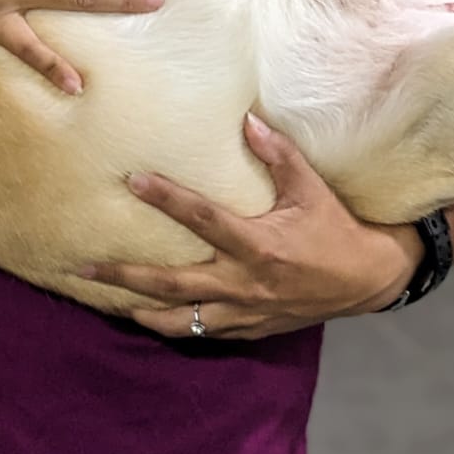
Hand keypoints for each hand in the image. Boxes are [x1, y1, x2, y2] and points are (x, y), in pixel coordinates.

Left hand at [79, 113, 423, 337]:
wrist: (367, 280)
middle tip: (86, 265)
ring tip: (105, 299)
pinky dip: (174, 326)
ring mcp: (245, 311)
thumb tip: (247, 121)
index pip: (203, 219)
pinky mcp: (250, 328)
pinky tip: (150, 317)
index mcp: (259, 245)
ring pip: (181, 319)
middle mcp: (245, 283)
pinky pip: (203, 332)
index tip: (133, 181)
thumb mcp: (312, 188)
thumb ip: (279, 155)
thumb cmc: (336, 229)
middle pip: (173, 283)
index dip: (167, 199)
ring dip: (140, 310)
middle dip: (126, 275)